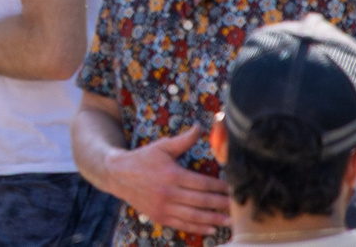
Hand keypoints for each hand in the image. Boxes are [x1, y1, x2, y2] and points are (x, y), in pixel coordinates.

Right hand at [98, 125, 229, 236]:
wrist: (117, 174)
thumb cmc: (143, 159)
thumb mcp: (162, 147)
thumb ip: (183, 140)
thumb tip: (200, 127)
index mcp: (172, 174)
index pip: (203, 183)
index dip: (220, 187)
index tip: (233, 189)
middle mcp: (168, 192)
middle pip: (202, 201)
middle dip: (221, 205)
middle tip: (239, 209)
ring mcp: (163, 206)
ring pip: (194, 216)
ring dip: (214, 219)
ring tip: (230, 221)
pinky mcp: (159, 216)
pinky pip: (182, 224)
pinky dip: (198, 228)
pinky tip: (211, 228)